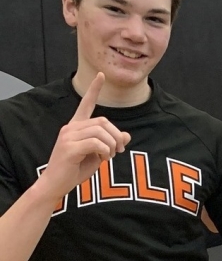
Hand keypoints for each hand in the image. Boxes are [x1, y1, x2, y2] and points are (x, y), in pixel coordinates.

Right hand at [39, 73, 130, 200]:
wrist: (56, 184)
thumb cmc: (75, 170)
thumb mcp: (97, 155)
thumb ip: (110, 144)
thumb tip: (126, 135)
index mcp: (76, 127)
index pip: (86, 104)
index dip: (94, 89)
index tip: (101, 75)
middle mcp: (70, 128)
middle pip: (103, 121)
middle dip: (116, 136)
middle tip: (119, 151)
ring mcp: (68, 136)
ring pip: (100, 131)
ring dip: (112, 145)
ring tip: (110, 156)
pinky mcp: (69, 147)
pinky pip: (96, 143)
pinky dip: (105, 151)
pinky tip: (103, 158)